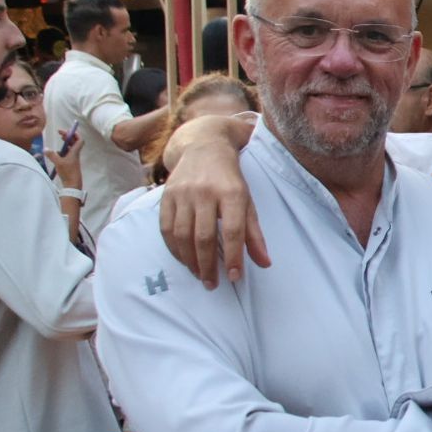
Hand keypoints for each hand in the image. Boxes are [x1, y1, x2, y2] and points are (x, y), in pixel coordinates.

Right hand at [44, 128, 82, 188]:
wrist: (72, 184)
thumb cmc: (68, 172)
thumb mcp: (58, 163)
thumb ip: (52, 155)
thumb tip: (45, 149)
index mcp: (75, 152)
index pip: (79, 140)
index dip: (74, 133)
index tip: (66, 131)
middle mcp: (75, 154)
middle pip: (74, 142)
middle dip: (68, 136)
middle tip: (60, 133)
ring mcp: (72, 159)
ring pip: (70, 148)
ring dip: (66, 143)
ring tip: (60, 139)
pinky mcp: (69, 163)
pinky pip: (67, 154)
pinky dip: (62, 151)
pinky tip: (56, 152)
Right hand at [160, 131, 268, 288]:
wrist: (204, 147)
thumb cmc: (230, 180)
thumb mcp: (248, 202)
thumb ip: (254, 234)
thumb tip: (265, 264)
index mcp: (232, 193)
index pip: (233, 230)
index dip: (234, 256)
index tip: (235, 278)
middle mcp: (205, 192)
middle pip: (204, 236)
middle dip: (208, 264)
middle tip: (212, 284)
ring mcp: (183, 193)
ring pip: (183, 235)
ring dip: (190, 260)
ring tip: (200, 275)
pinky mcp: (166, 195)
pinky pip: (166, 228)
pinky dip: (174, 248)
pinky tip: (184, 260)